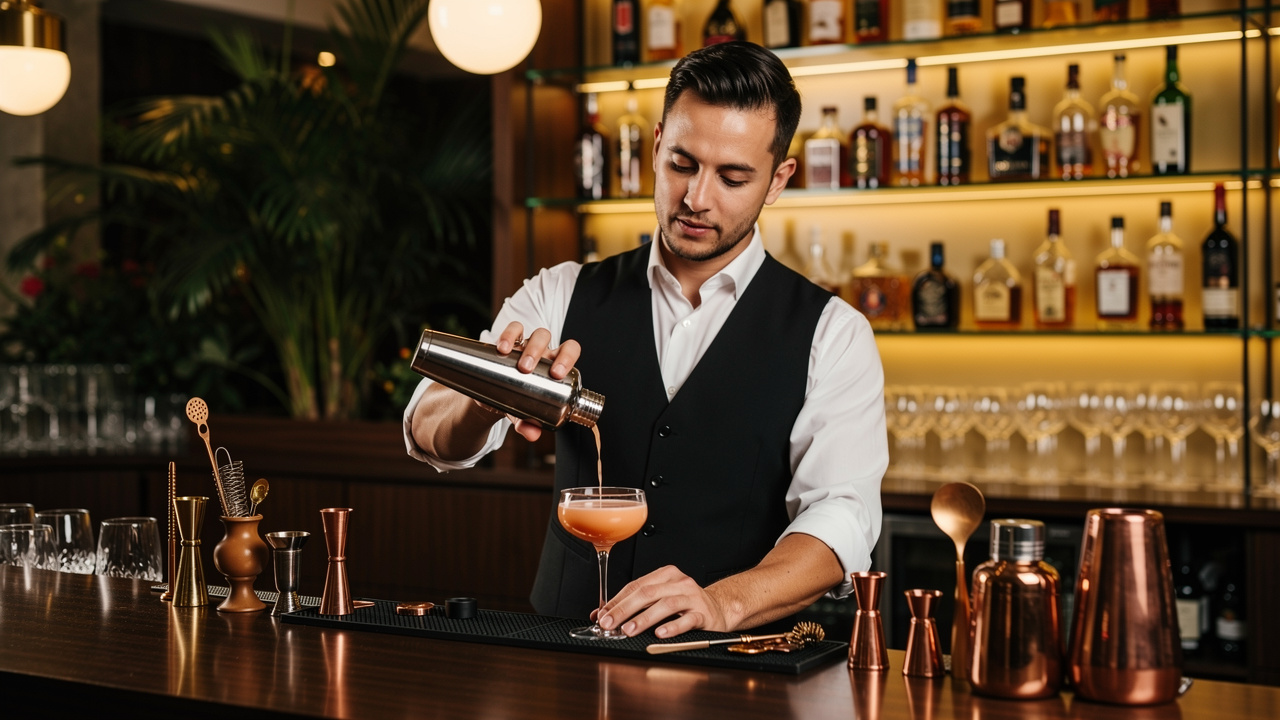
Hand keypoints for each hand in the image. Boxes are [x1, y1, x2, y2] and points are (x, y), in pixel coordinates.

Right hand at [489, 321, 580, 441]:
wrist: (492, 398)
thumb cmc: (518, 403)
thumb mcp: (522, 414)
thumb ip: (528, 424)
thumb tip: (533, 434)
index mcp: (553, 364)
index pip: (569, 350)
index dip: (567, 357)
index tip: (557, 374)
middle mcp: (542, 352)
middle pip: (548, 339)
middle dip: (539, 351)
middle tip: (528, 369)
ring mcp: (525, 345)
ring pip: (533, 333)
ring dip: (527, 346)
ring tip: (518, 364)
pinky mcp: (507, 344)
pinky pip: (511, 331)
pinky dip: (507, 336)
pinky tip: (501, 349)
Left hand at [596, 565, 730, 637]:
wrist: (719, 609)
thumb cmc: (685, 605)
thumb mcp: (660, 599)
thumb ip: (634, 605)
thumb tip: (602, 614)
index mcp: (665, 575)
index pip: (636, 585)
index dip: (617, 600)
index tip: (602, 614)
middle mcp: (679, 582)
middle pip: (647, 593)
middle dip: (625, 609)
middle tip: (610, 623)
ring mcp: (692, 597)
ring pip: (666, 604)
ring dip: (644, 618)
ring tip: (629, 630)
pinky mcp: (703, 614)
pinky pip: (687, 619)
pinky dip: (672, 627)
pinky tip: (660, 633)